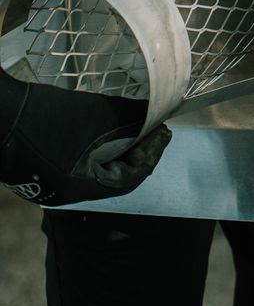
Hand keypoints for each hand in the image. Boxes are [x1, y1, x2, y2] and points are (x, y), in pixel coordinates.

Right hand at [0, 66, 170, 206]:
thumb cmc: (46, 117)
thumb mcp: (96, 115)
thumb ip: (130, 118)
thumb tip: (153, 114)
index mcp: (81, 187)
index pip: (129, 178)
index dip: (151, 153)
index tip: (164, 132)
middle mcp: (64, 191)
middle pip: (112, 174)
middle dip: (135, 150)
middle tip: (152, 128)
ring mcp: (47, 180)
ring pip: (93, 166)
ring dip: (115, 146)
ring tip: (130, 123)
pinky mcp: (37, 166)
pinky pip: (75, 160)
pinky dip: (94, 145)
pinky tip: (100, 125)